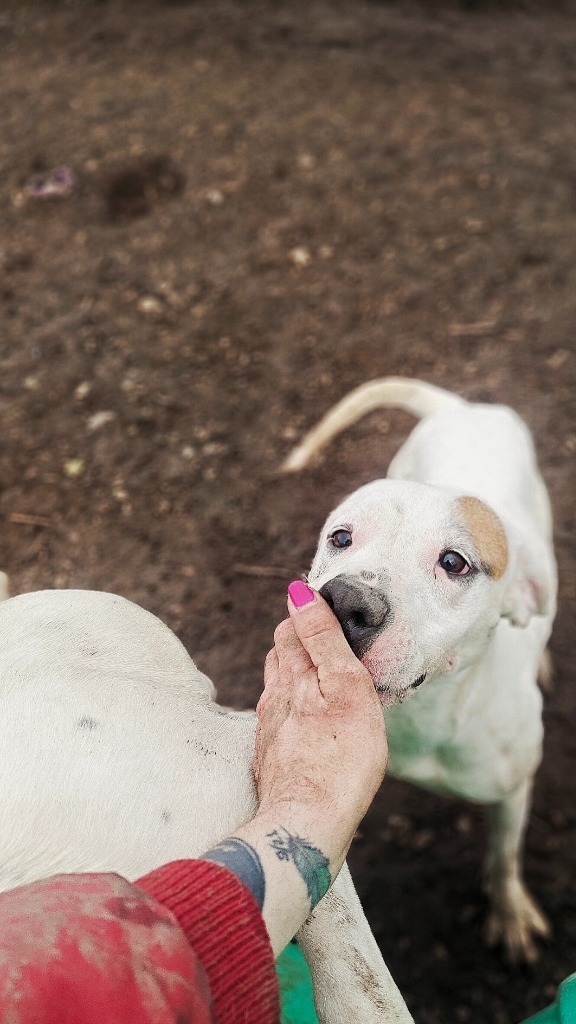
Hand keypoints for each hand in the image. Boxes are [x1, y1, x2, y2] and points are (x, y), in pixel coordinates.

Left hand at [254, 581, 386, 877]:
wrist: (306, 827)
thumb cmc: (339, 758)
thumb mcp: (345, 688)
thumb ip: (322, 640)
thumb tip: (298, 593)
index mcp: (292, 678)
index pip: (289, 631)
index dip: (305, 615)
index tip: (319, 603)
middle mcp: (273, 701)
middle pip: (279, 658)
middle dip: (296, 641)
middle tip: (320, 634)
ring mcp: (269, 734)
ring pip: (277, 691)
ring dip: (292, 676)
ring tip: (314, 673)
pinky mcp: (271, 763)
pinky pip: (279, 724)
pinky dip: (291, 712)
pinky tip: (304, 723)